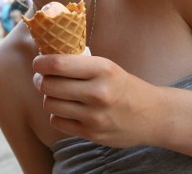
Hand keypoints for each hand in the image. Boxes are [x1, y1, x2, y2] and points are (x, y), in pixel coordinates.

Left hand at [32, 54, 158, 147]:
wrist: (152, 115)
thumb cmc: (122, 85)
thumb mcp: (106, 66)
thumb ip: (78, 63)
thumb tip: (43, 58)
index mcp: (103, 69)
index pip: (58, 64)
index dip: (41, 63)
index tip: (38, 62)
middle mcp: (98, 93)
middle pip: (49, 85)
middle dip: (40, 80)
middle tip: (42, 77)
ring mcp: (94, 116)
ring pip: (50, 104)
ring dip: (49, 97)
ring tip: (56, 93)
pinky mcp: (91, 133)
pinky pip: (57, 121)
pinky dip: (57, 114)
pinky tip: (66, 109)